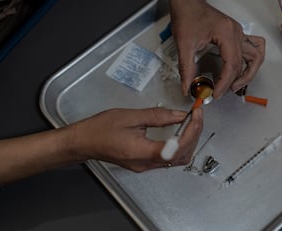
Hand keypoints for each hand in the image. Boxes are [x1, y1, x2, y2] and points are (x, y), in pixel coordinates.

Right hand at [72, 107, 203, 171]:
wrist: (84, 142)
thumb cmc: (101, 129)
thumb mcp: (131, 116)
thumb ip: (158, 116)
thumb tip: (180, 115)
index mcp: (142, 153)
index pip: (177, 147)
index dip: (192, 131)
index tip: (196, 114)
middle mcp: (146, 164)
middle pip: (182, 155)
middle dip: (194, 134)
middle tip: (197, 115)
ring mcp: (145, 166)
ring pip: (177, 159)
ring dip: (189, 140)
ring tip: (191, 121)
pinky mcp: (144, 164)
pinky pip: (169, 158)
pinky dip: (179, 145)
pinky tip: (180, 131)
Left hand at [169, 0, 264, 98]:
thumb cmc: (186, 14)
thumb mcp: (183, 44)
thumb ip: (186, 68)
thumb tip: (187, 87)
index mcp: (226, 33)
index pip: (232, 64)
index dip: (224, 82)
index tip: (216, 93)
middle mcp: (236, 32)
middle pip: (244, 63)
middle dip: (235, 81)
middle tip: (222, 91)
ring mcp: (238, 32)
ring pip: (255, 56)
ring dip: (249, 72)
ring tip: (235, 84)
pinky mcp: (235, 33)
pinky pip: (252, 48)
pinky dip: (250, 61)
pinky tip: (240, 69)